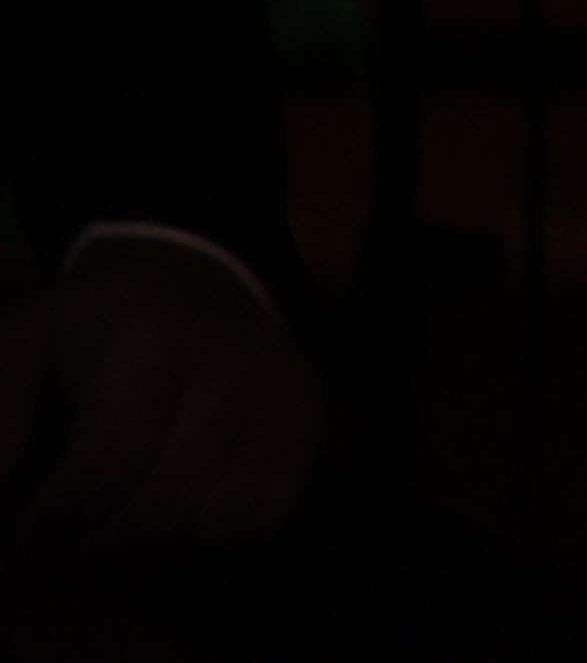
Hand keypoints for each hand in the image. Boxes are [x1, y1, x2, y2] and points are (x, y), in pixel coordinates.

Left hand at [0, 245, 320, 551]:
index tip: (22, 541)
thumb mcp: (25, 346)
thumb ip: (0, 411)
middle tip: (61, 554)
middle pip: (166, 502)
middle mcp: (230, 360)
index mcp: (150, 338)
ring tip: (112, 541)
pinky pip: (265, 514)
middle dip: (99, 549)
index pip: (109, 464)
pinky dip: (212, 540)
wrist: (194, 279)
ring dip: (156, 553)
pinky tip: (170, 523)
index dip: (58, 523)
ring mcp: (280, 389)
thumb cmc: (93, 327)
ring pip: (221, 520)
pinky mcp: (308, 416)